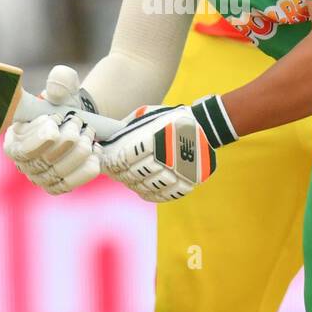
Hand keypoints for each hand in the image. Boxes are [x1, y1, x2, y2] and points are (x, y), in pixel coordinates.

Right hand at [3, 66, 101, 193]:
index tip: (55, 122)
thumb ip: (60, 81)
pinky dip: (86, 167)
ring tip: (88, 133)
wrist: (81, 122)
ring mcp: (39, 177)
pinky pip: (71, 182)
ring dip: (79, 150)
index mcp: (14, 138)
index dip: (37, 138)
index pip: (19, 148)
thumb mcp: (64, 87)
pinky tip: (95, 152)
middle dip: (65, 139)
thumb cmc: (65, 103)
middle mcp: (22, 162)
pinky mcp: (57, 186)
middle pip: (42, 161)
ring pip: (59, 172)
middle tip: (77, 122)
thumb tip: (56, 86)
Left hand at [100, 104, 217, 202]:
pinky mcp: (187, 183)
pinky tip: (144, 189)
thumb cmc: (170, 119)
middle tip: (114, 173)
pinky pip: (163, 196)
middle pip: (133, 175)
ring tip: (129, 180)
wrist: (205, 125)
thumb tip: (106, 140)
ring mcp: (177, 173)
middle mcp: (166, 157)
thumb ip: (126, 127)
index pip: (124, 160)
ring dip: (134, 185)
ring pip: (146, 187)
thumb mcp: (146, 114)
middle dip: (120, 175)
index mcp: (154, 139)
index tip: (107, 164)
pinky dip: (150, 195)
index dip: (112, 164)